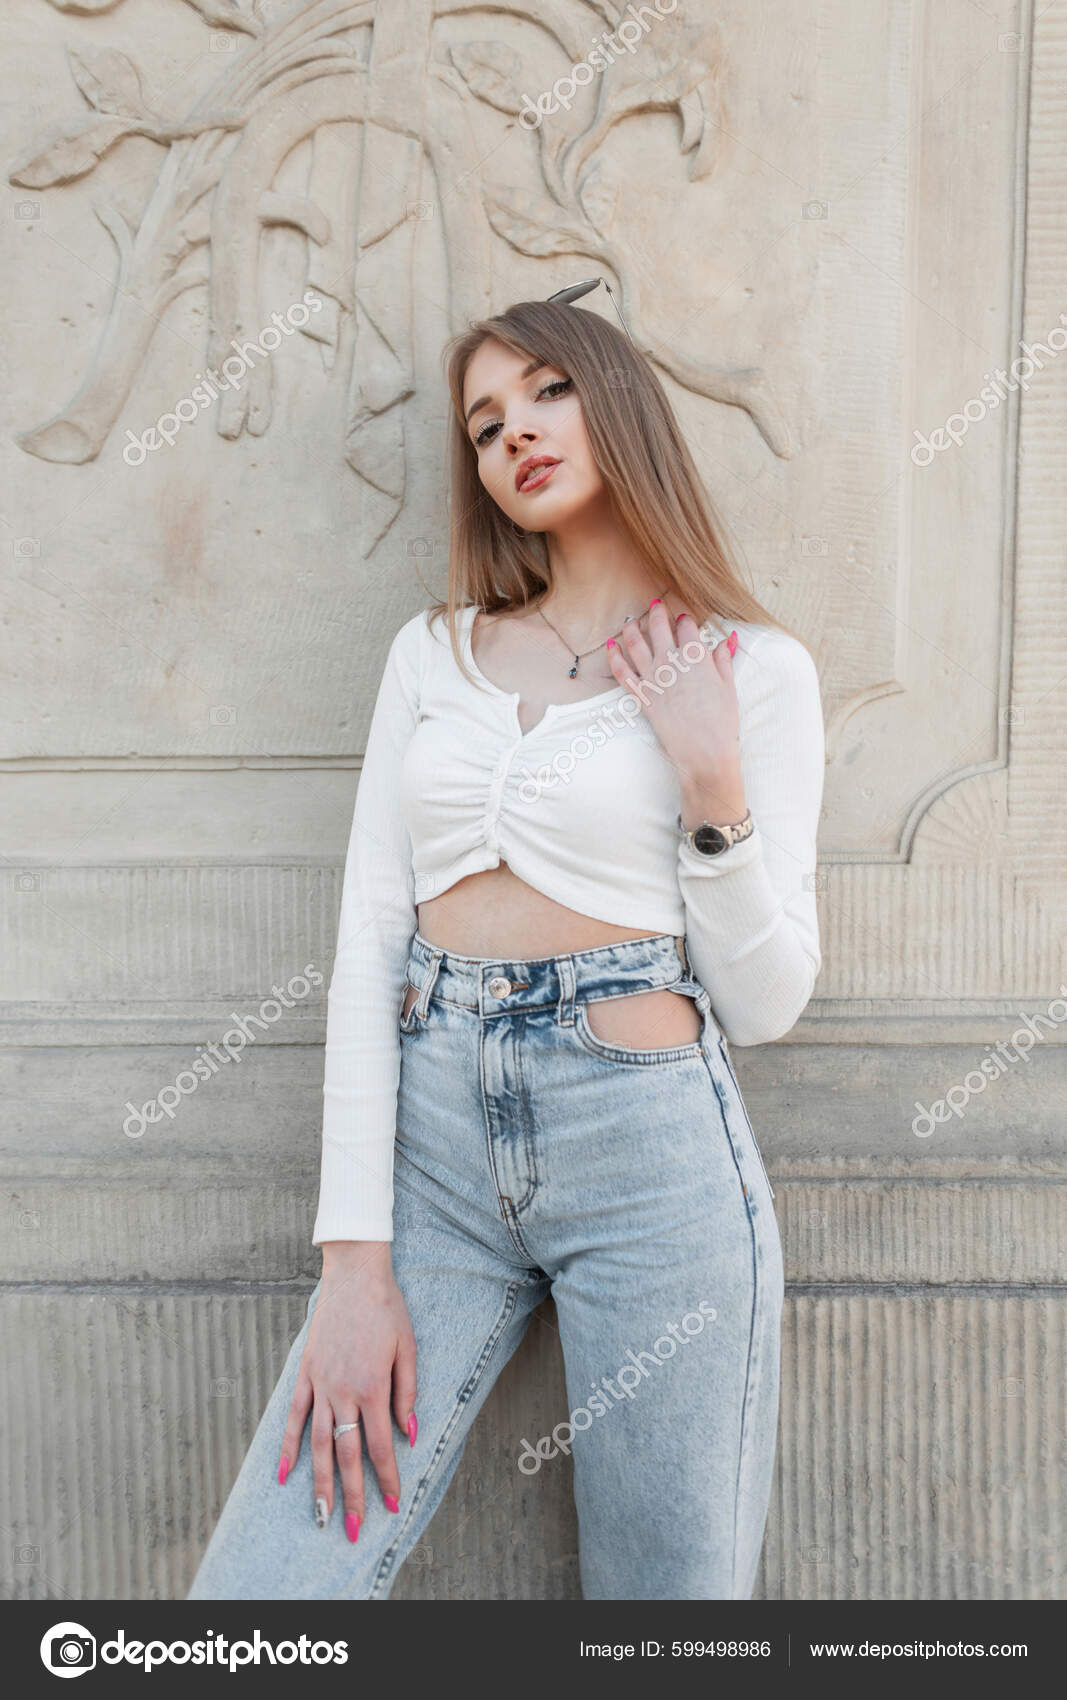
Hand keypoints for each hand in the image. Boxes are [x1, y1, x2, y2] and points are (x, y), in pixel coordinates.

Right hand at [277, 1241, 416, 1541]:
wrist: (354, 1273)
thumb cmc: (387, 1308)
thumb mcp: (407, 1347)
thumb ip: (407, 1392)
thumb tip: (410, 1433)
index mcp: (372, 1386)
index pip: (380, 1445)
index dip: (386, 1478)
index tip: (391, 1505)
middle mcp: (342, 1391)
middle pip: (345, 1454)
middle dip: (352, 1495)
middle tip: (355, 1529)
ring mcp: (320, 1383)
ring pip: (316, 1443)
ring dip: (318, 1483)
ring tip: (321, 1516)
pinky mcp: (305, 1373)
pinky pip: (294, 1416)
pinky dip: (289, 1447)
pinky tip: (285, 1474)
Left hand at [606, 601, 746, 821]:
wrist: (704, 752)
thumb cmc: (721, 721)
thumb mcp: (729, 686)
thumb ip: (724, 659)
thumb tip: (727, 638)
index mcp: (696, 657)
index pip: (687, 627)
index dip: (686, 619)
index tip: (684, 619)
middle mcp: (671, 662)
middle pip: (659, 627)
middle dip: (658, 612)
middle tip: (656, 605)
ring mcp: (653, 678)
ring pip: (636, 644)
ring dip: (632, 627)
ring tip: (631, 620)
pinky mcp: (641, 696)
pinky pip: (622, 671)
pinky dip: (614, 656)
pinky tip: (611, 645)